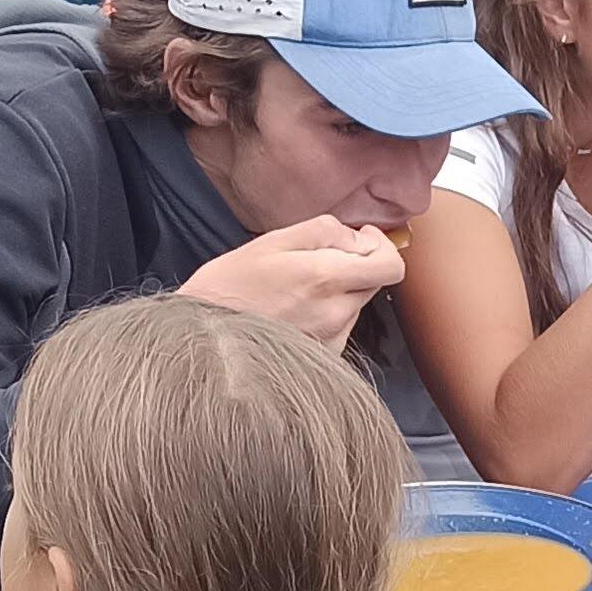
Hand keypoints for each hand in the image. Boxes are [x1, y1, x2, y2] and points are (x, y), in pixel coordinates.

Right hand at [177, 214, 405, 345]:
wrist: (201, 342)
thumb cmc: (228, 289)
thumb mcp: (271, 242)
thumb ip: (324, 232)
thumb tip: (359, 240)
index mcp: (324, 278)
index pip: (390, 267)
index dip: (381, 246)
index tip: (361, 238)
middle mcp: (335, 313)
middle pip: (374, 283)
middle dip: (356, 264)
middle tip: (321, 258)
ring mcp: (331, 340)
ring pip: (356, 305)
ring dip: (339, 291)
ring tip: (296, 289)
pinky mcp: (323, 358)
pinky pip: (340, 327)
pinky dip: (327, 314)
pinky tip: (294, 313)